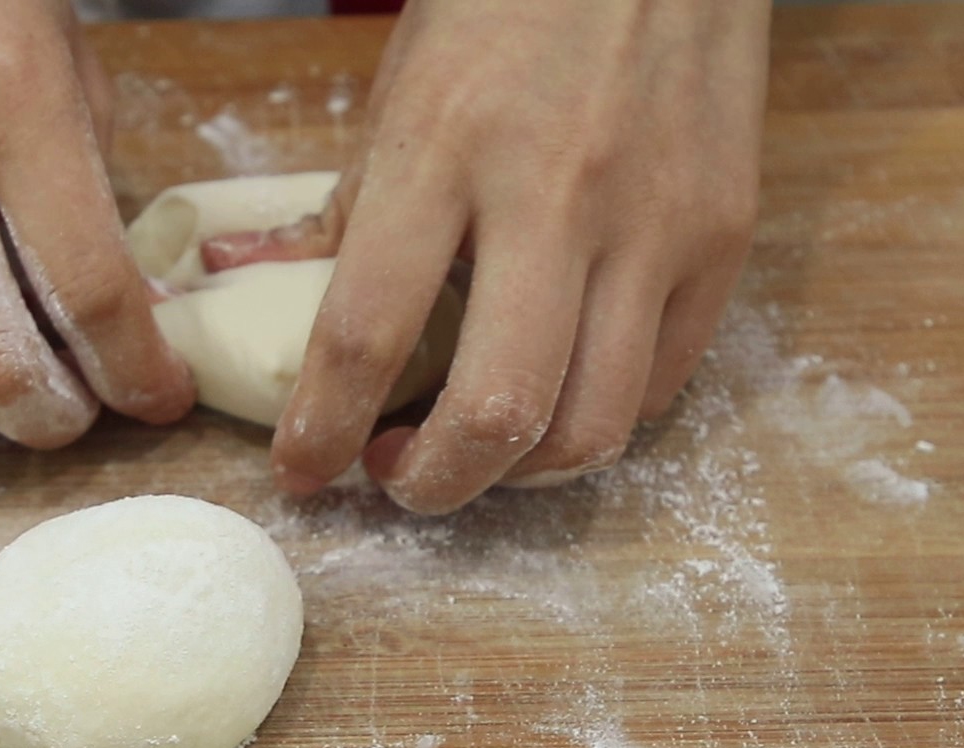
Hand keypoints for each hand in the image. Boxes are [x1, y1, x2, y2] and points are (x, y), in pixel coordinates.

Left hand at [205, 0, 770, 511]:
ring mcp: (654, 223)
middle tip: (394, 478)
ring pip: (592, 425)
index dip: (321, 430)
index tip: (300, 472)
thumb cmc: (510, 4)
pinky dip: (594, 420)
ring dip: (516, 475)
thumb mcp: (399, 92)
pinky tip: (551, 397)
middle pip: (498, 410)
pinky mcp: (722, 238)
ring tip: (471, 451)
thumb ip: (332, 207)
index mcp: (445, 147)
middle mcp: (556, 195)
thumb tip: (241, 276)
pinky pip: (659, 385)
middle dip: (432, 484)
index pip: (365, 333)